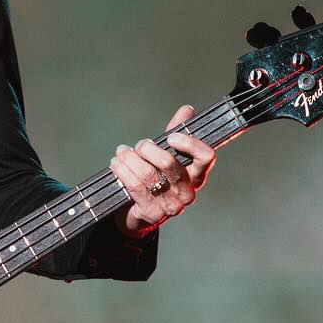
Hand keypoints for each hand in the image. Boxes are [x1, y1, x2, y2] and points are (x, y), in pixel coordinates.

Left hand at [111, 104, 215, 236]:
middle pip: (169, 164)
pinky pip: (136, 187)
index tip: (171, 137)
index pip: (206, 157)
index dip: (190, 143)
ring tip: (121, 152)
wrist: (138, 213)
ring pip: (149, 175)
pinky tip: (116, 165)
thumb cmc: (156, 180)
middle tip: (139, 145)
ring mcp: (171, 205)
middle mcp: (187, 192)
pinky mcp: (152, 213)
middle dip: (148, 149)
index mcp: (196, 175)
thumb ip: (177, 133)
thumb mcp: (167, 156)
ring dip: (130, 159)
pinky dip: (123, 172)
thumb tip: (187, 109)